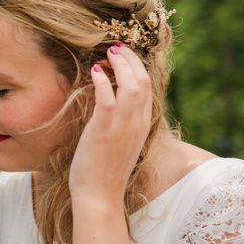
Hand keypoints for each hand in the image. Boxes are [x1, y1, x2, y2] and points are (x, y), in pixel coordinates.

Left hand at [68, 43, 151, 209]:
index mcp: (142, 125)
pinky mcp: (104, 128)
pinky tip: (95, 72)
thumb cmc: (105, 172)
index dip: (137, 68)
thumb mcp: (120, 144)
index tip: (124, 58)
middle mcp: (137, 122)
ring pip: (131, 84)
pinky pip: (107, 97)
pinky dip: (103, 81)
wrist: (100, 196)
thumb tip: (112, 106)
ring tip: (107, 54)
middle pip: (142, 80)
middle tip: (116, 48)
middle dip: (131, 60)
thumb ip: (121, 124)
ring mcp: (123, 125)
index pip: (147, 88)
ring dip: (120, 64)